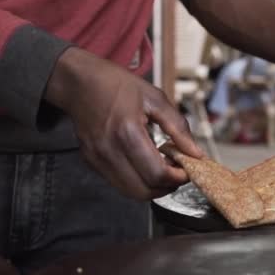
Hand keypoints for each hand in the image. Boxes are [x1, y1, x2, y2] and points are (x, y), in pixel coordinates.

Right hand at [46, 47, 202, 199]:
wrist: (79, 81)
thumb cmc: (115, 84)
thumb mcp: (154, 98)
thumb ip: (178, 127)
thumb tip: (195, 152)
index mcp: (127, 132)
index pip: (156, 174)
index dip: (177, 178)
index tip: (186, 170)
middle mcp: (109, 150)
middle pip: (143, 191)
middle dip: (165, 188)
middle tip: (175, 173)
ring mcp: (97, 159)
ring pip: (130, 192)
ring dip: (150, 187)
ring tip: (160, 168)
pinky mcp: (90, 161)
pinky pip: (117, 182)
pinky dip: (134, 179)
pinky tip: (142, 163)